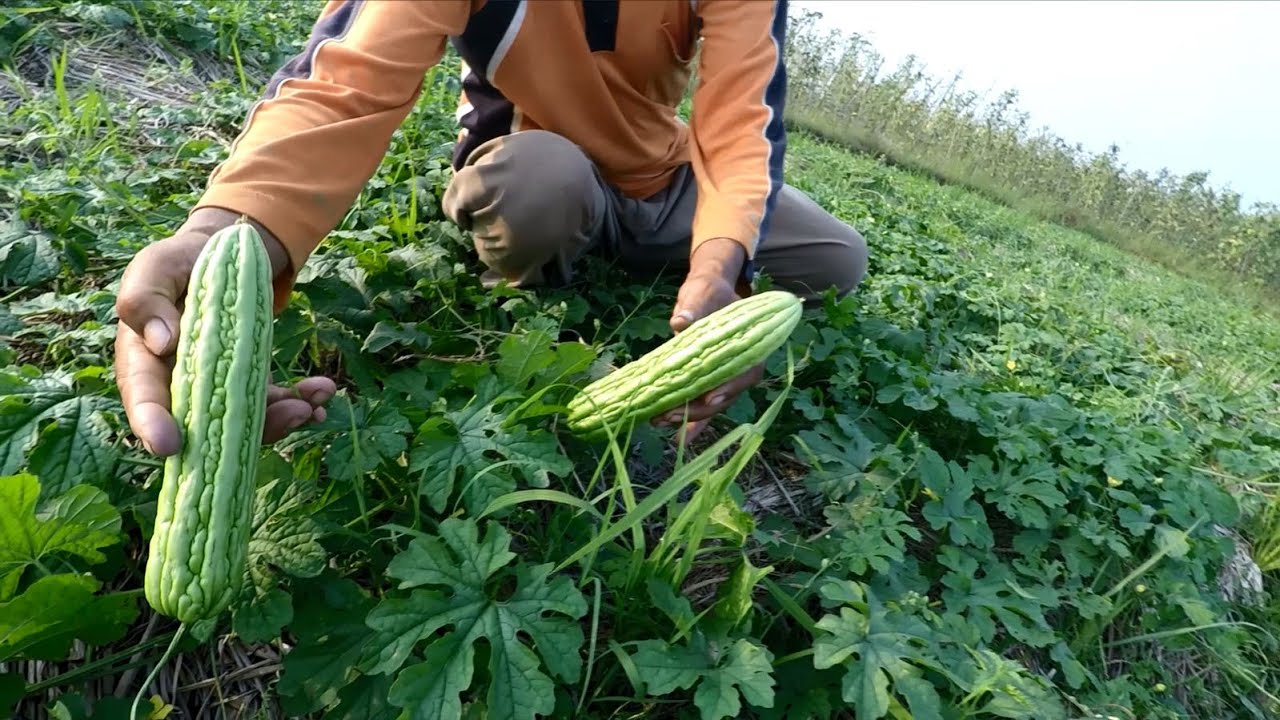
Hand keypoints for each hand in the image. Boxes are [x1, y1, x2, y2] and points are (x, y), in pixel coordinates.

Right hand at [114, 208, 335, 456]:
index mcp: (143, 360)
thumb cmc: (180, 263)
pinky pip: (267, 405)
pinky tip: (319, 392)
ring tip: (313, 403)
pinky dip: (296, 403)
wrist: (221, 256)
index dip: (152, 424)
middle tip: (292, 414)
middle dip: (247, 428)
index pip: (144, 396)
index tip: (171, 446)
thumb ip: (146, 297)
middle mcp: (177, 385)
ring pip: (241, 421)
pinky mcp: (245, 385)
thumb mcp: (156, 265)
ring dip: (282, 418)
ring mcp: (214, 390)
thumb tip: (160, 343)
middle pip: (203, 423)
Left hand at [652, 238, 762, 443]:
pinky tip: (675, 436)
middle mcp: (741, 369)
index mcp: (749, 347)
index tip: (708, 396)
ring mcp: (725, 379)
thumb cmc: (709, 292)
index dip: (727, 387)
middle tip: (669, 415)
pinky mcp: (708, 383)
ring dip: (688, 418)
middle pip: (725, 397)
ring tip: (660, 422)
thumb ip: (693, 307)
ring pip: (712, 406)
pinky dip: (690, 423)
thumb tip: (680, 322)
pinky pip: (702, 407)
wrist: (708, 294)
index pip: (743, 374)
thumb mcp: (702, 294)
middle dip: (698, 410)